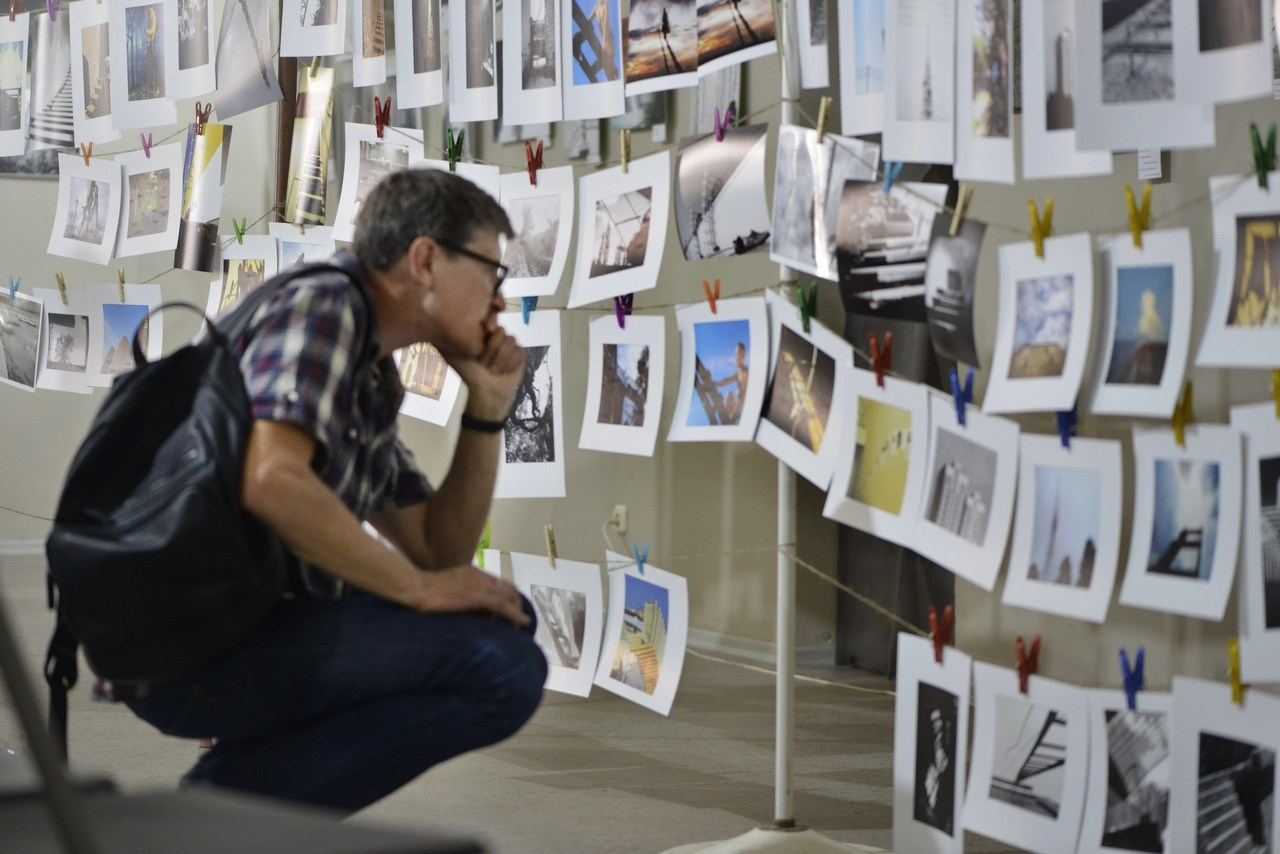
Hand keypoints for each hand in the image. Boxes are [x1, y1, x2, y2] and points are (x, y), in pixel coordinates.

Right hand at [405, 565, 530, 627]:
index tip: (513, 612)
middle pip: (508, 589)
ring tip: (519, 627)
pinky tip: (521, 623)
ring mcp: (478, 584)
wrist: (414, 588)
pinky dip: (514, 614)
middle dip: (517, 605)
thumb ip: (467, 600)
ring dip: (517, 611)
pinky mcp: (475, 595)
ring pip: (508, 596)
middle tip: (518, 623)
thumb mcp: (451, 592)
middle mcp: (479, 576)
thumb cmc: (426, 593)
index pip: (499, 584)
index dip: (510, 598)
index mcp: (473, 573)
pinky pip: (501, 605)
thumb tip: (483, 615)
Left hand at [448, 324, 523, 421]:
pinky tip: (504, 371)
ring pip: (512, 341)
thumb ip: (444, 341)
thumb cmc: (470, 375)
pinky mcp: (519, 355)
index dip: (490, 326)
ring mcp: (509, 346)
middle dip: (493, 349)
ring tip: (494, 370)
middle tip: (485, 364)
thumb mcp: (455, 356)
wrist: (485, 394)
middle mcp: (497, 338)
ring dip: (502, 358)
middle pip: (502, 331)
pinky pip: (520, 351)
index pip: (491, 322)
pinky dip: (511, 362)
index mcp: (483, 336)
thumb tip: (431, 330)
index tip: (487, 330)